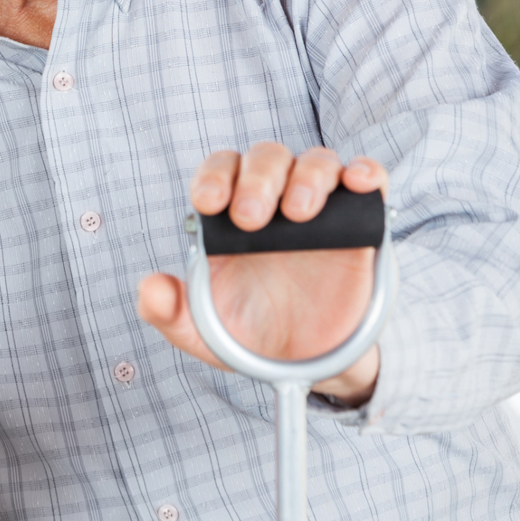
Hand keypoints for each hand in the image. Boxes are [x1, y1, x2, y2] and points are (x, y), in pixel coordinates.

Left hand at [137, 144, 387, 404]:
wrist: (306, 362)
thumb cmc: (249, 334)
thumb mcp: (200, 331)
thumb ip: (168, 311)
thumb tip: (151, 288)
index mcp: (230, 214)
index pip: (221, 170)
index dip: (214, 177)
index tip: (210, 203)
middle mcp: (274, 200)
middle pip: (266, 158)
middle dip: (256, 180)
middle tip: (251, 218)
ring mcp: (320, 208)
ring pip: (317, 161)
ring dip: (307, 177)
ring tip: (298, 213)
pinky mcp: (361, 223)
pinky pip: (369, 180)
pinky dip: (367, 171)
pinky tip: (358, 182)